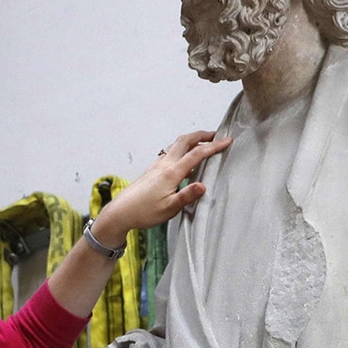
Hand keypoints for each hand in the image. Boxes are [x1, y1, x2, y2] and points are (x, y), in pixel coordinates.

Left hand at [90, 130, 231, 245]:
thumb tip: (203, 185)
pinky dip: (180, 150)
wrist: (120, 213)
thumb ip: (187, 196)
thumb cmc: (144, 212)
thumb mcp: (169, 208)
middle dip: (201, 135)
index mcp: (171, 173)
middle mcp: (164, 164)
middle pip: (185, 141)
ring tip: (202, 144)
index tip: (227, 140)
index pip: (197, 154)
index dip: (214, 146)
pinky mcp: (151, 170)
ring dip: (191, 141)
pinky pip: (169, 154)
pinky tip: (182, 160)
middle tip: (215, 135)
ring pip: (176, 146)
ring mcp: (156, 166)